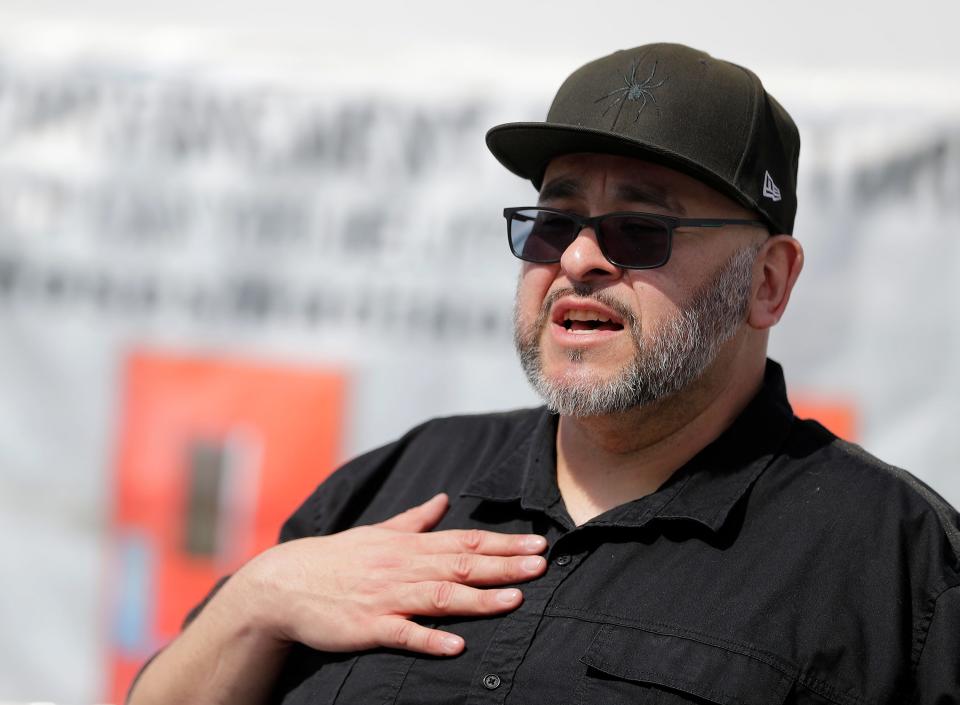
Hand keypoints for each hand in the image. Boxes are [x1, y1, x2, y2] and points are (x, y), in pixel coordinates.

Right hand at [227, 493, 547, 657]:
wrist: (283, 582)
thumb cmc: (336, 558)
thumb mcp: (377, 532)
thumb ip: (415, 519)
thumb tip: (442, 500)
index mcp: (409, 545)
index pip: (466, 541)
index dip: (503, 543)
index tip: (538, 544)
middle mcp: (404, 567)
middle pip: (462, 564)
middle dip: (504, 565)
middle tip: (542, 565)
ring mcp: (387, 596)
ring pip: (440, 596)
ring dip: (478, 599)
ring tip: (515, 601)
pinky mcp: (368, 625)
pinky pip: (403, 633)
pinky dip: (429, 637)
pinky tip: (455, 645)